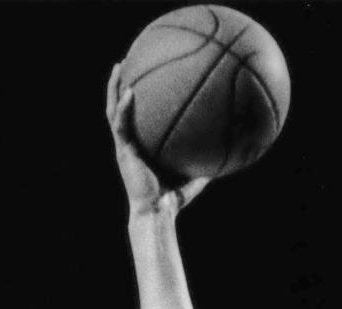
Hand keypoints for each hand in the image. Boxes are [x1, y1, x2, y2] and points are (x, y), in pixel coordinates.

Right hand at [106, 63, 208, 216]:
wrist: (157, 213)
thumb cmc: (173, 199)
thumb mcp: (192, 177)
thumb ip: (204, 164)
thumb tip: (227, 155)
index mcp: (142, 146)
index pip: (137, 118)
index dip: (137, 99)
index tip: (143, 78)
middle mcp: (130, 144)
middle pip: (121, 108)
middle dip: (121, 85)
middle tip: (126, 63)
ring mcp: (124, 147)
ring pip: (114, 111)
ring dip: (114, 88)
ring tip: (120, 67)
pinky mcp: (123, 152)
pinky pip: (121, 124)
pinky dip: (124, 108)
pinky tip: (130, 92)